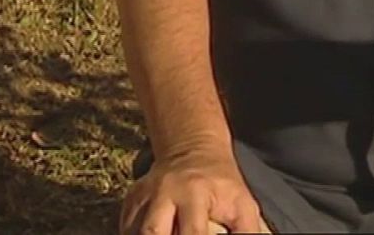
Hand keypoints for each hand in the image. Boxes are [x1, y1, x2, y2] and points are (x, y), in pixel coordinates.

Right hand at [120, 147, 264, 234]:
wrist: (193, 148)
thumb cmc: (223, 183)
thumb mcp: (243, 204)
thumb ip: (246, 234)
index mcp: (195, 193)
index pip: (192, 233)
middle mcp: (165, 193)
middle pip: (152, 232)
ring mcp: (144, 195)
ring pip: (135, 230)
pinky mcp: (131, 199)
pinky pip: (127, 227)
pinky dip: (135, 234)